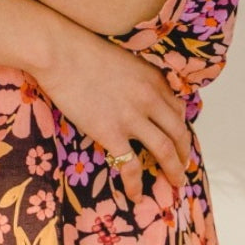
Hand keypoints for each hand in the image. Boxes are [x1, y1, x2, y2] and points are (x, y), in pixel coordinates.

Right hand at [34, 21, 191, 199]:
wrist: (60, 53)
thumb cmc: (83, 50)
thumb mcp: (124, 60)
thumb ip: (137, 80)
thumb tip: (136, 98)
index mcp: (154, 80)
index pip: (178, 110)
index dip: (181, 129)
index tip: (179, 141)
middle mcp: (150, 99)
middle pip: (179, 133)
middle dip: (184, 154)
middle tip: (183, 168)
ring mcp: (131, 118)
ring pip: (164, 151)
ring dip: (173, 170)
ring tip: (174, 183)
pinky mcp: (110, 133)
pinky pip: (130, 166)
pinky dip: (136, 183)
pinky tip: (136, 194)